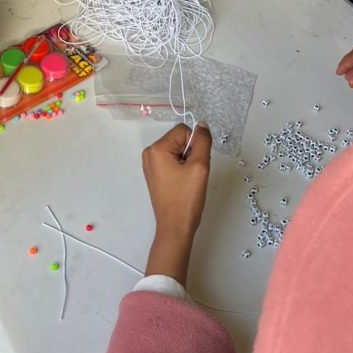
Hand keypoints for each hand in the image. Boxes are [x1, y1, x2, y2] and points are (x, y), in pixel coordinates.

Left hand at [142, 124, 211, 285]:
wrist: (175, 228)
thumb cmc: (186, 198)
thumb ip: (202, 141)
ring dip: (188, 161)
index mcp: (156, 149)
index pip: (183, 130)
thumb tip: (201, 124)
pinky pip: (173, 161)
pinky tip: (184, 184)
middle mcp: (150, 153)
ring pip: (178, 151)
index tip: (197, 164)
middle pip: (179, 140)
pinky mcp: (155, 175)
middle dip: (191, 153)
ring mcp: (151, 165)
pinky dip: (182, 169)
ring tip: (189, 180)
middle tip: (194, 174)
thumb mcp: (199, 166)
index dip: (195, 144)